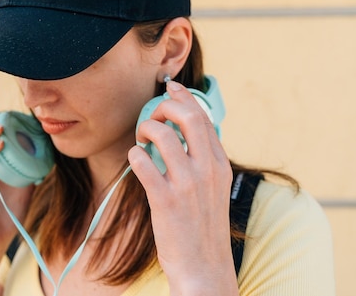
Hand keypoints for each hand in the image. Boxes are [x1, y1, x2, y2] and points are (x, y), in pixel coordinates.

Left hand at [128, 81, 236, 294]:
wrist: (204, 269)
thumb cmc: (203, 228)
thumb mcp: (214, 189)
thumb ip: (204, 161)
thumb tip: (184, 134)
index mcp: (220, 164)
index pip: (204, 118)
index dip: (185, 97)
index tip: (171, 86)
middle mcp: (207, 169)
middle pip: (187, 116)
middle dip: (164, 106)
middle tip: (152, 118)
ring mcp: (187, 184)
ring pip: (163, 134)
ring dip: (145, 130)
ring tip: (140, 141)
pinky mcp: (166, 200)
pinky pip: (144, 163)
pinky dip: (135, 154)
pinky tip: (136, 159)